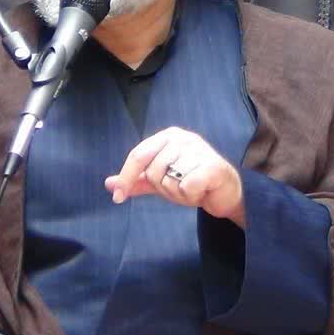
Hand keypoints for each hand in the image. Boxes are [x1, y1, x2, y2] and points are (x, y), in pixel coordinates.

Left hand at [104, 127, 245, 227]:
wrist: (225, 192)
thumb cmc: (191, 182)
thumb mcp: (159, 181)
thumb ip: (136, 181)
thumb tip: (109, 184)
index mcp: (167, 136)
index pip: (138, 155)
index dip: (126, 177)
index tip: (118, 198)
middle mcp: (182, 138)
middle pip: (153, 172)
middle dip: (163, 188)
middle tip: (180, 187)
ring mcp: (199, 149)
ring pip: (169, 181)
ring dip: (178, 194)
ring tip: (192, 189)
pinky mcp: (212, 165)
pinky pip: (186, 187)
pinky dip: (191, 196)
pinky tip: (201, 192)